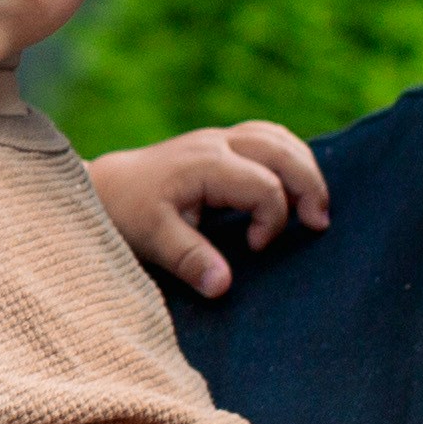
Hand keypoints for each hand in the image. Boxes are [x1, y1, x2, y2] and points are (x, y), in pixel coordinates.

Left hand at [90, 119, 330, 296]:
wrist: (103, 189)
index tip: (255, 249)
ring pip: (279, 137)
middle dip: (308, 185)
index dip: (272, 221)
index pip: (264, 187)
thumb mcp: (152, 240)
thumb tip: (222, 286)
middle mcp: (217, 143)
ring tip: (314, 206)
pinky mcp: (220, 143)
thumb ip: (189, 260)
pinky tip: (294, 184)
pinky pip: (268, 137)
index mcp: (205, 165)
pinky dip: (289, 157)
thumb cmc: (127, 214)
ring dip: (303, 167)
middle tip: (319, 223)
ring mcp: (219, 139)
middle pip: (282, 151)